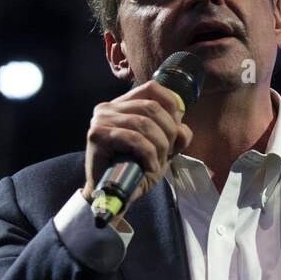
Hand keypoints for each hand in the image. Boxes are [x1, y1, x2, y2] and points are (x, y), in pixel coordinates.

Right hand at [83, 79, 192, 220]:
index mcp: (124, 103)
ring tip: (158, 162)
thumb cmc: (136, 168)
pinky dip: (149, 154)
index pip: (153, 88)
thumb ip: (176, 134)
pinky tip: (151, 167)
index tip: (175, 131)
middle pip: (152, 107)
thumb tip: (182, 128)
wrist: (110, 191)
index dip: (172, 107)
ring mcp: (101, 119)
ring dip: (159, 145)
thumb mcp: (163, 148)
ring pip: (144, 123)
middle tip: (168, 153)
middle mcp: (109, 107)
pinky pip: (133, 138)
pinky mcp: (97, 135)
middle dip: (168, 131)